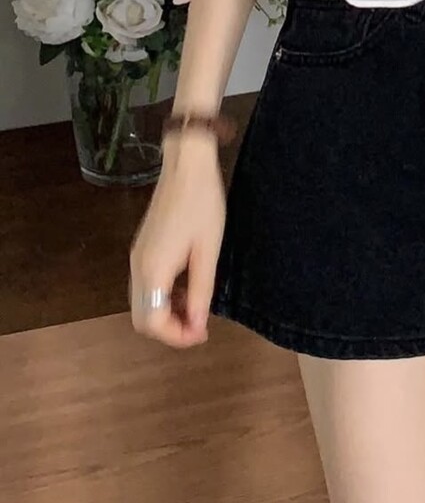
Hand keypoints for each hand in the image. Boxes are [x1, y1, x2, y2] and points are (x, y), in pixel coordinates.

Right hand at [129, 135, 225, 347]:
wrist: (187, 166)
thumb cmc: (202, 204)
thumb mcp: (208, 250)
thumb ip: (201, 290)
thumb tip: (197, 325)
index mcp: (153, 269)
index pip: (152, 322)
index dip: (176, 336)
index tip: (203, 335)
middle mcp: (138, 267)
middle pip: (142, 317)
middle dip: (170, 329)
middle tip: (200, 326)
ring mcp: (138, 257)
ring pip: (143, 302)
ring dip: (167, 313)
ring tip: (198, 308)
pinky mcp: (143, 248)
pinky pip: (147, 286)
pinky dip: (164, 296)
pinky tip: (189, 288)